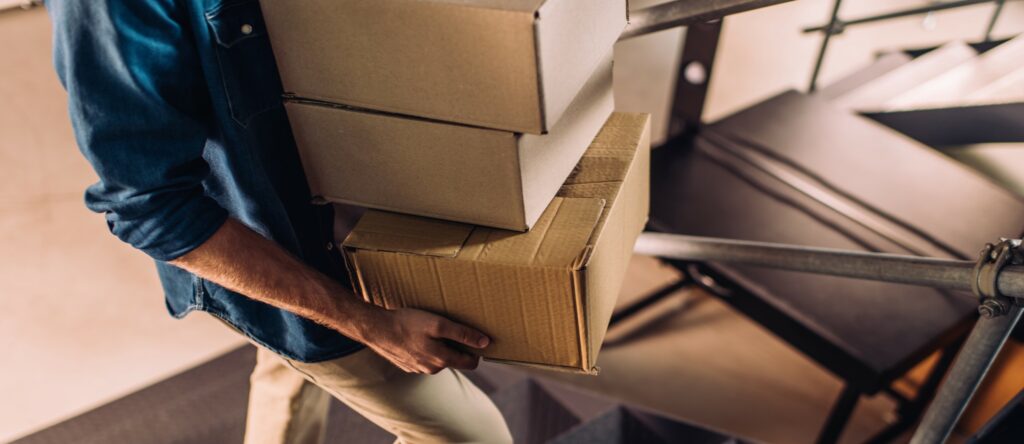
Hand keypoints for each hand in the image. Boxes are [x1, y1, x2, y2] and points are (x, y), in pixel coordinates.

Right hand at [361, 308, 490, 373]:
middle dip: (458, 348)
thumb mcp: (438, 324)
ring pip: (438, 360)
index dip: (476, 350)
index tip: (475, 337)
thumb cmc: (408, 323)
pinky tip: (419, 336)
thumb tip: (485, 342)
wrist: (377, 329)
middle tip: (454, 328)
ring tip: (434, 330)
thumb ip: (463, 334)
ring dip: (440, 347)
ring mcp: (418, 369)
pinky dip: (426, 349)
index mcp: (442, 360)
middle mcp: (432, 369)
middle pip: (454, 360)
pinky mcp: (407, 365)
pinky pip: (424, 359)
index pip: (471, 363)